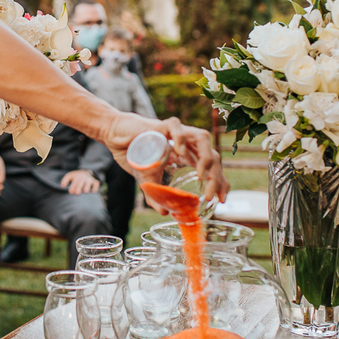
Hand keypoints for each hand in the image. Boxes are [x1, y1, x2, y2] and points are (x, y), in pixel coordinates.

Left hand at [60, 169, 99, 195]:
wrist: (86, 171)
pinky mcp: (95, 182)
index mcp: (76, 176)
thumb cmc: (76, 176)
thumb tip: (62, 186)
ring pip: (87, 186)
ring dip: (86, 189)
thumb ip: (65, 180)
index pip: (73, 184)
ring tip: (85, 191)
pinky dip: (95, 188)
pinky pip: (96, 185)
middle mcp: (82, 178)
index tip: (71, 192)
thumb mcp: (70, 176)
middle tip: (77, 192)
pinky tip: (93, 191)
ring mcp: (89, 179)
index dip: (72, 189)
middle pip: (79, 186)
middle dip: (78, 190)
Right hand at [100, 113, 228, 204]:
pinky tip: (180, 152)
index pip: (213, 167)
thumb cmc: (135, 154)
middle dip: (216, 176)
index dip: (221, 182)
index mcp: (187, 155)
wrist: (115, 136)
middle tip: (211, 195)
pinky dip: (181, 138)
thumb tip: (165, 212)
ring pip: (202, 138)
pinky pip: (176, 127)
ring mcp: (176, 133)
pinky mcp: (161, 125)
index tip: (222, 200)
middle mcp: (186, 143)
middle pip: (212, 156)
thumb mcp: (147, 181)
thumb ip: (156, 196)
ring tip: (202, 175)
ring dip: (206, 157)